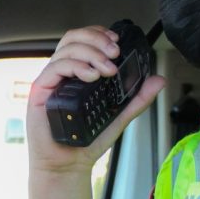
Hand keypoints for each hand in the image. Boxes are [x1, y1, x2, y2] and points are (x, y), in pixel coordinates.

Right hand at [27, 26, 164, 173]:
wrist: (68, 164)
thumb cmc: (87, 141)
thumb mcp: (119, 115)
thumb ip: (138, 98)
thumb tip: (158, 80)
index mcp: (77, 73)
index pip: (84, 40)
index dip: (99, 34)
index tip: (117, 41)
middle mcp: (62, 73)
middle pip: (74, 38)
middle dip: (97, 40)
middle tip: (115, 53)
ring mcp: (51, 80)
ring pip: (66, 49)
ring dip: (91, 53)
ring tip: (107, 69)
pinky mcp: (41, 91)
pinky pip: (56, 68)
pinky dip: (77, 67)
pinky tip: (91, 76)